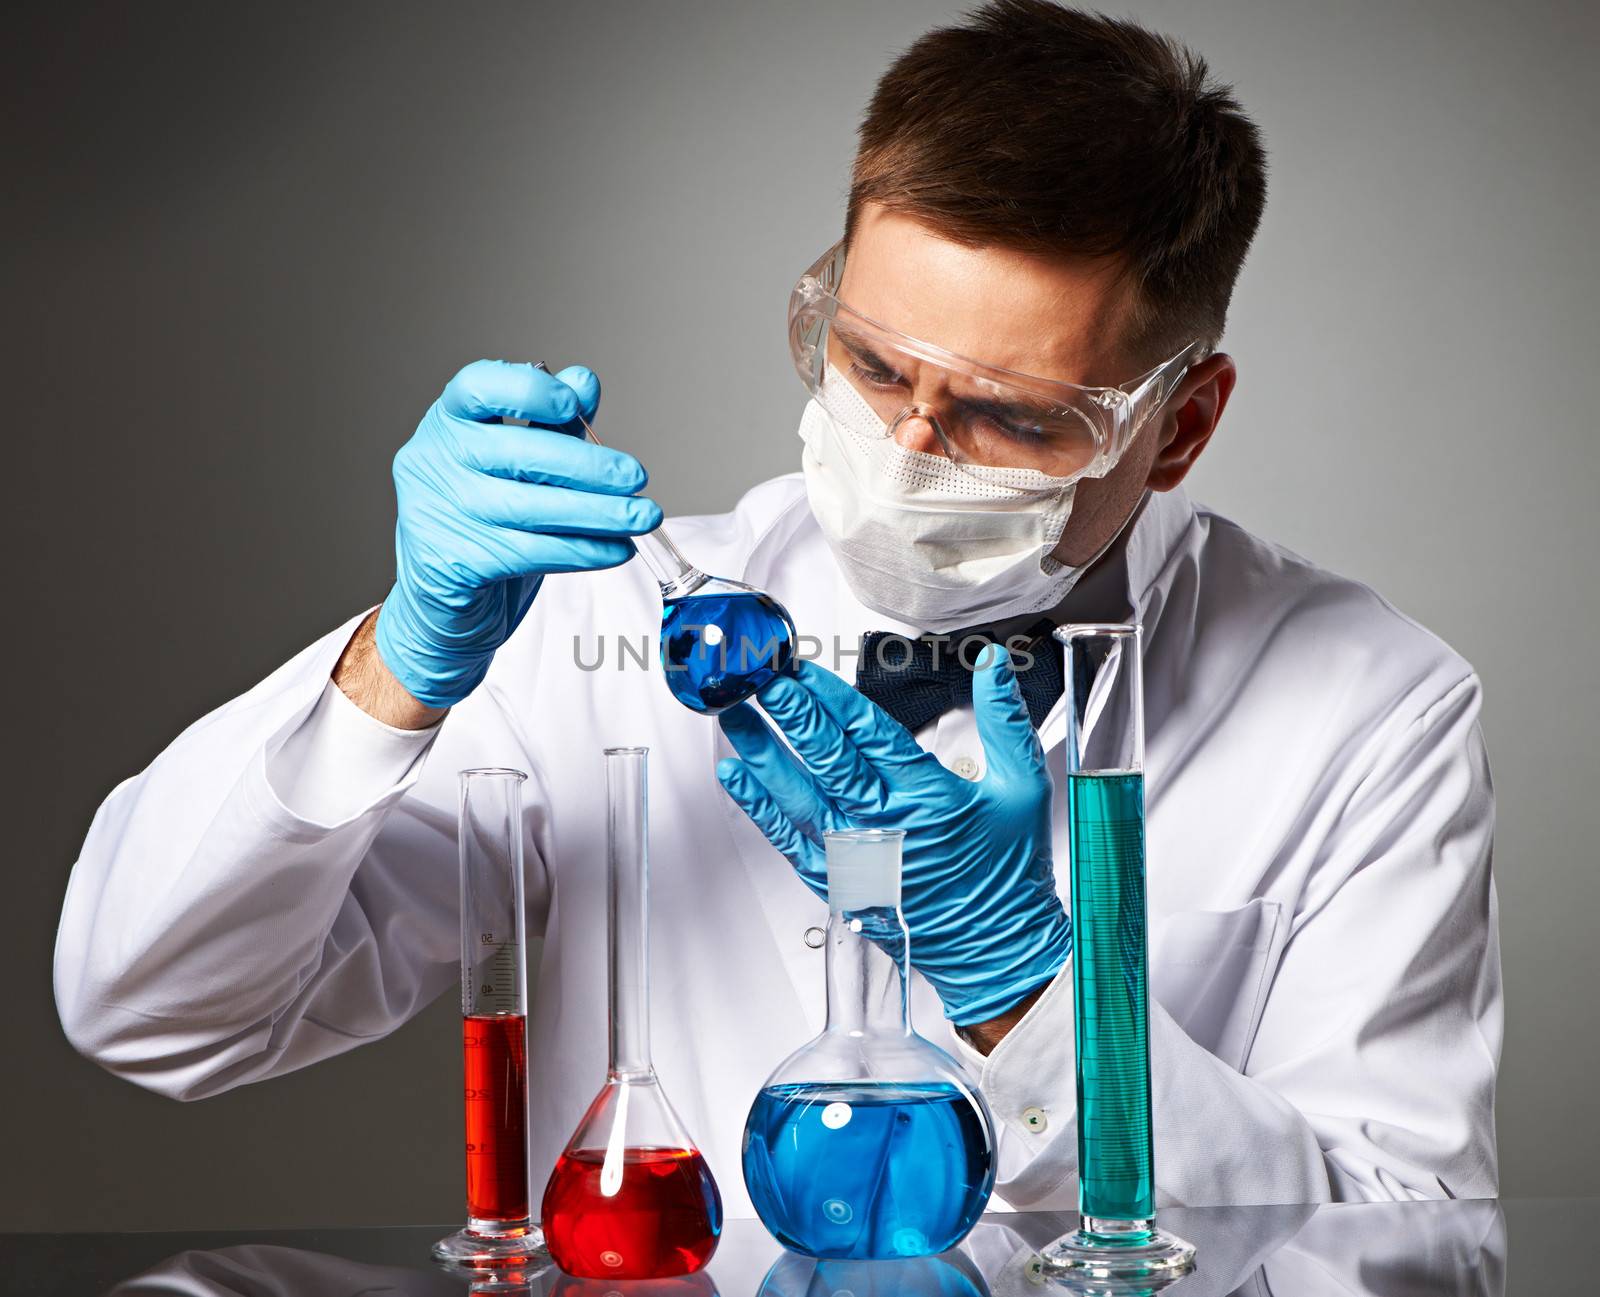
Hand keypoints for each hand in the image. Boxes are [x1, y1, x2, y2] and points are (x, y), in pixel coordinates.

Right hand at [374, 359, 661, 707]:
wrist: (445, 601)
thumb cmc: (488, 520)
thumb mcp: (520, 466)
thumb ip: (552, 423)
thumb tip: (584, 382)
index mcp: (449, 420)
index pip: (478, 386)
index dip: (529, 390)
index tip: (575, 406)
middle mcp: (433, 459)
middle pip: (516, 452)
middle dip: (588, 466)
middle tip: (636, 477)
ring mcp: (435, 511)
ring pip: (530, 507)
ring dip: (597, 513)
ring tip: (642, 517)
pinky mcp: (450, 562)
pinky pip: (530, 552)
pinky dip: (582, 551)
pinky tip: (615, 549)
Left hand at [716, 647, 1070, 1025]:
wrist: (995, 949)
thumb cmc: (1008, 873)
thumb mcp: (1022, 787)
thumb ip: (1004, 719)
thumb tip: (992, 664)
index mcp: (928, 797)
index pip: (869, 734)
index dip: (831, 698)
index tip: (803, 670)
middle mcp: (885, 826)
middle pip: (827, 759)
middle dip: (790, 713)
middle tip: (759, 678)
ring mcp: (855, 857)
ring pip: (799, 795)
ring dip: (764, 752)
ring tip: (736, 715)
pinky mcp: (838, 882)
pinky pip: (790, 839)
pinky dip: (759, 806)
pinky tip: (737, 776)